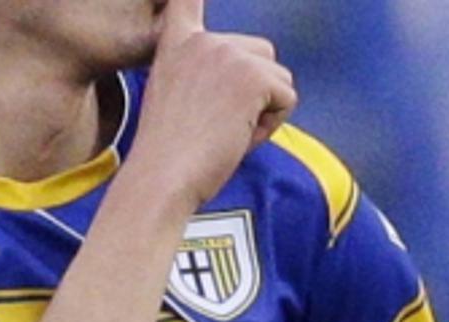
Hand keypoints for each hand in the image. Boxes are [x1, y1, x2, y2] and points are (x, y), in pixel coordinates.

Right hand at [127, 0, 297, 208]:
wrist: (162, 176)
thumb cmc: (167, 155)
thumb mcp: (173, 98)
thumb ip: (202, 75)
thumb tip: (246, 83)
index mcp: (178, 43)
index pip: (188, 0)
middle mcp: (204, 40)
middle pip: (261, 54)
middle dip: (253, 94)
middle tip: (218, 126)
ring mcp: (229, 54)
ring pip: (278, 78)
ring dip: (263, 111)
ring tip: (227, 133)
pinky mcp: (253, 76)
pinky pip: (287, 99)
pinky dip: (271, 126)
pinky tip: (238, 137)